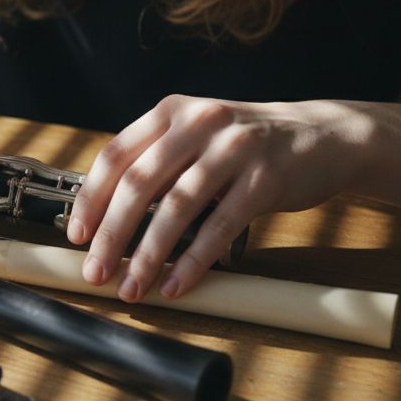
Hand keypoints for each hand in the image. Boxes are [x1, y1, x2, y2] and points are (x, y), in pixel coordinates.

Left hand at [66, 96, 372, 300]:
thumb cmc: (247, 146)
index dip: (91, 199)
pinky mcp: (266, 177)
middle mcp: (199, 123)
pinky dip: (193, 261)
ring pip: (177, 207)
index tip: (77, 236)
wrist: (324, 136)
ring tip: (133, 288)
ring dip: (149, 255)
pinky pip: (220, 226)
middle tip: (95, 272)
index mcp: (171, 113)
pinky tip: (177, 285)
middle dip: (111, 234)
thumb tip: (105, 218)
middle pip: (139, 184)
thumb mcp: (197, 137)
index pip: (115, 156)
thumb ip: (157, 163)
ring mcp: (234, 147)